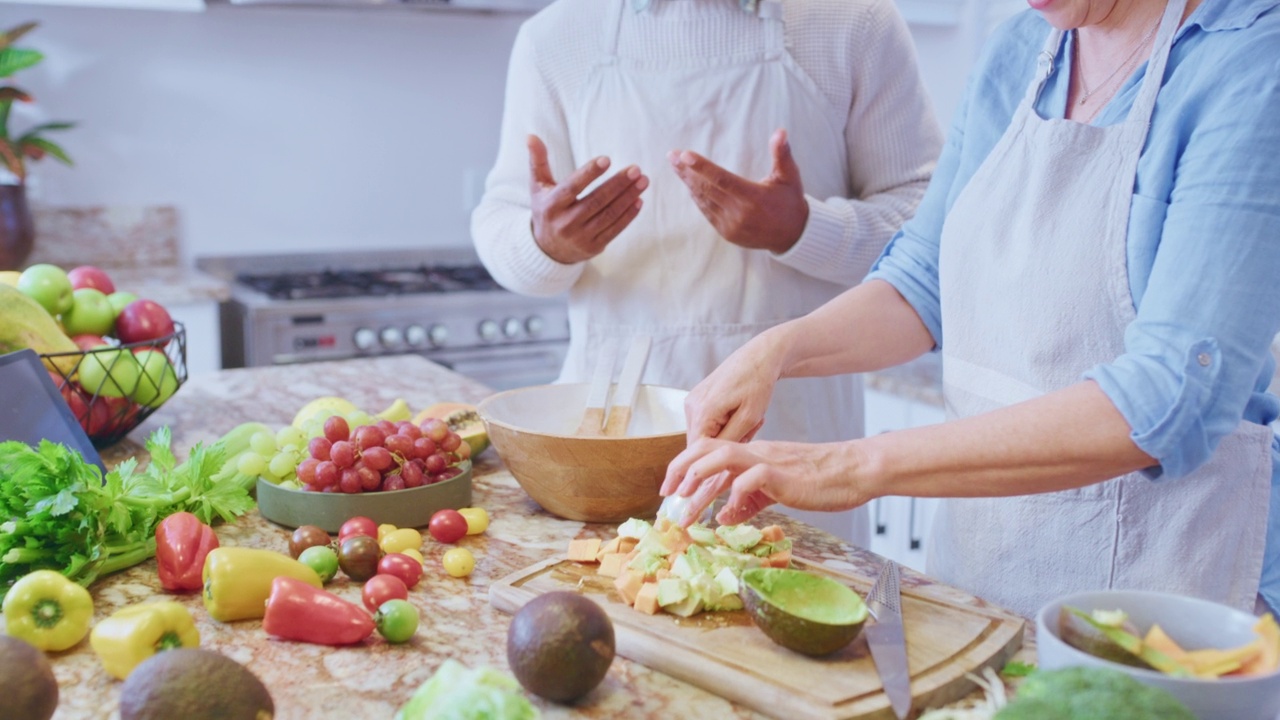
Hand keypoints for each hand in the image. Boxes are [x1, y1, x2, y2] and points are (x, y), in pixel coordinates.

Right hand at [527, 134, 647, 263]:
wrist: (547, 249)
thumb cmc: (546, 209)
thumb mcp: (538, 187)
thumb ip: (538, 161)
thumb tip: (531, 136)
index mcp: (551, 205)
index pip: (572, 187)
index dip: (589, 173)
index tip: (607, 159)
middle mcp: (565, 223)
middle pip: (596, 201)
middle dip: (618, 184)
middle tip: (636, 169)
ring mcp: (580, 237)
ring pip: (609, 215)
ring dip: (628, 197)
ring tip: (643, 181)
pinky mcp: (593, 247)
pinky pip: (614, 230)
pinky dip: (628, 215)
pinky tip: (638, 200)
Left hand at [661, 438, 866, 526]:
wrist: (851, 471)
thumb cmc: (817, 481)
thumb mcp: (774, 492)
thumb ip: (749, 503)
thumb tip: (724, 517)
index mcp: (751, 455)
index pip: (708, 452)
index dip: (684, 468)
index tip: (670, 492)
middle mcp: (754, 453)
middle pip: (706, 448)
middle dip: (681, 470)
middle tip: (668, 497)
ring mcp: (768, 461)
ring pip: (723, 456)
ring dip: (699, 476)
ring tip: (687, 501)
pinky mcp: (783, 474)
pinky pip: (753, 477)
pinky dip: (736, 493)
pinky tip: (730, 513)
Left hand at [668, 128, 807, 253]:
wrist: (793, 235)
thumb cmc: (790, 201)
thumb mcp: (790, 176)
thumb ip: (782, 154)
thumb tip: (780, 131)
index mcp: (754, 197)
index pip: (722, 179)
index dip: (702, 167)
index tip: (684, 155)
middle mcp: (740, 213)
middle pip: (707, 188)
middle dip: (687, 171)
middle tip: (671, 155)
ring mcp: (731, 225)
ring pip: (704, 200)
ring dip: (688, 182)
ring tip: (675, 166)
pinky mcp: (727, 233)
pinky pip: (707, 212)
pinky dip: (697, 197)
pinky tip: (689, 184)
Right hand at [681, 329, 786, 447]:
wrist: (759, 357)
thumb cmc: (757, 383)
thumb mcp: (749, 417)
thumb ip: (729, 441)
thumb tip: (715, 459)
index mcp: (702, 411)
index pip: (698, 451)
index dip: (717, 457)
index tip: (740, 450)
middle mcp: (691, 406)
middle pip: (700, 443)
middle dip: (723, 445)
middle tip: (750, 432)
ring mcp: (692, 401)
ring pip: (704, 434)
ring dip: (725, 435)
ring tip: (748, 422)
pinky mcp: (697, 399)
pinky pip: (706, 423)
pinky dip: (722, 425)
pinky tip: (739, 415)